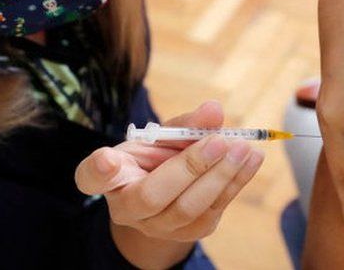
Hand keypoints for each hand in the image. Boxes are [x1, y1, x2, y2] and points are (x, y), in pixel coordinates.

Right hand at [75, 102, 264, 242]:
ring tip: (244, 147)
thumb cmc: (157, 158)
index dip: (98, 170)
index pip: (92, 177)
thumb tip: (214, 111)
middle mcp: (127, 209)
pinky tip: (252, 159)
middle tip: (219, 141)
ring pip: (189, 208)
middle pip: (154, 195)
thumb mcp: (163, 136)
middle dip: (190, 167)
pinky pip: (214, 209)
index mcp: (110, 178)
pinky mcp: (190, 232)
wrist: (169, 194)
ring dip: (222, 175)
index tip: (107, 158)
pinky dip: (236, 181)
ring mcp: (158, 226)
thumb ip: (185, 124)